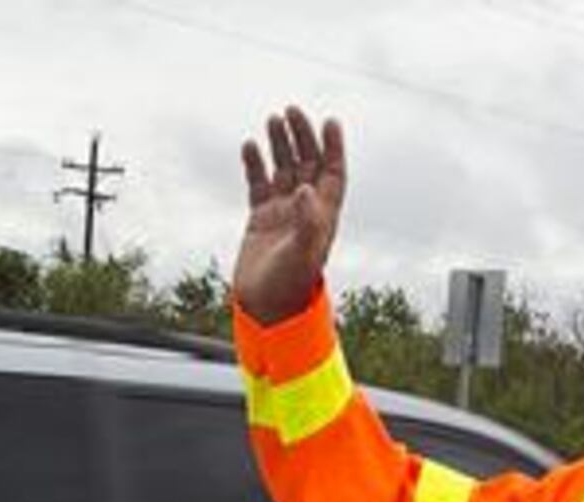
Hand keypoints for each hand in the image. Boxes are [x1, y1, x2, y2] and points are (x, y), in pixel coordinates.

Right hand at [234, 105, 345, 324]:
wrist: (264, 307)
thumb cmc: (289, 285)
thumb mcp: (303, 253)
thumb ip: (306, 221)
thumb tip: (305, 188)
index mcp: (322, 215)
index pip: (332, 173)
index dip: (333, 148)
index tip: (330, 122)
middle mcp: (305, 210)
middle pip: (307, 163)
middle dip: (302, 137)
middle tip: (292, 112)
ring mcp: (282, 212)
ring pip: (283, 169)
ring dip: (280, 144)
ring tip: (272, 120)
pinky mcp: (260, 219)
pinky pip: (258, 183)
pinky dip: (254, 164)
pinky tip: (249, 146)